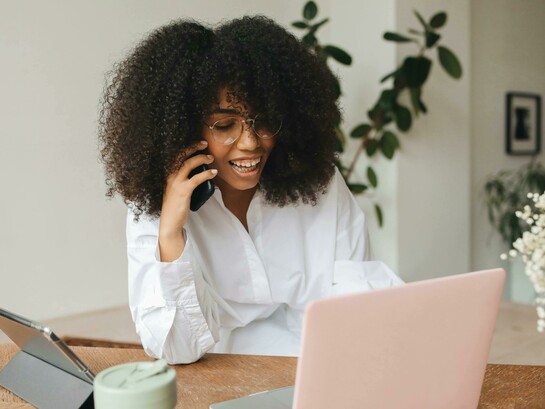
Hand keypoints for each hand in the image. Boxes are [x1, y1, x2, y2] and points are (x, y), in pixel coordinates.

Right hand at [158, 140, 216, 261]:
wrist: (170, 221)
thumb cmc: (176, 206)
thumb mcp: (177, 190)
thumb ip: (185, 181)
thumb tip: (201, 173)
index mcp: (168, 175)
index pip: (177, 156)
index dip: (188, 148)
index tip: (199, 144)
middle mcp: (170, 176)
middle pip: (181, 155)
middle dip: (193, 147)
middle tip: (205, 144)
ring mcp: (176, 183)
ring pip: (188, 164)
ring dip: (201, 158)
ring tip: (211, 158)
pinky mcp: (183, 191)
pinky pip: (196, 178)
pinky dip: (206, 174)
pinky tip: (214, 173)